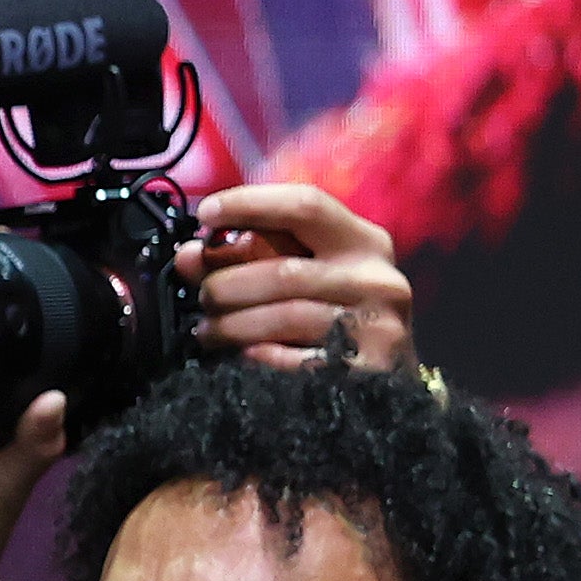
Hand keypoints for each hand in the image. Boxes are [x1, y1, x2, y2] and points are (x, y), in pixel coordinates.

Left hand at [183, 179, 414, 372]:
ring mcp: (379, 325)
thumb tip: (191, 255)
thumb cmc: (338, 315)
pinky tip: (244, 355)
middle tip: (203, 297)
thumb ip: (254, 257)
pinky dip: (262, 357)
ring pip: (286, 316)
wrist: (389, 377)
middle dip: (228, 284)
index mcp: (362, 242)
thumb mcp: (310, 274)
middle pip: (285, 270)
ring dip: (233, 325)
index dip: (251, 204)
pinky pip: (298, 361)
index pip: (306, 205)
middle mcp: (377, 278)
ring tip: (209, 331)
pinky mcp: (371, 369)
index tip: (206, 213)